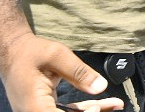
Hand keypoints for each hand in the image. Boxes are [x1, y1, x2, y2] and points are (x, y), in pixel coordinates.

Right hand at [0, 32, 118, 111]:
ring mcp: (39, 111)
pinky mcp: (46, 108)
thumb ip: (79, 72)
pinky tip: (103, 104)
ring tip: (117, 105)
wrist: (14, 52)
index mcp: (33, 104)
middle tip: (111, 105)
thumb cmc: (31, 52)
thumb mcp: (57, 56)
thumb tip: (101, 87)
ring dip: (93, 111)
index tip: (96, 108)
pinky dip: (85, 108)